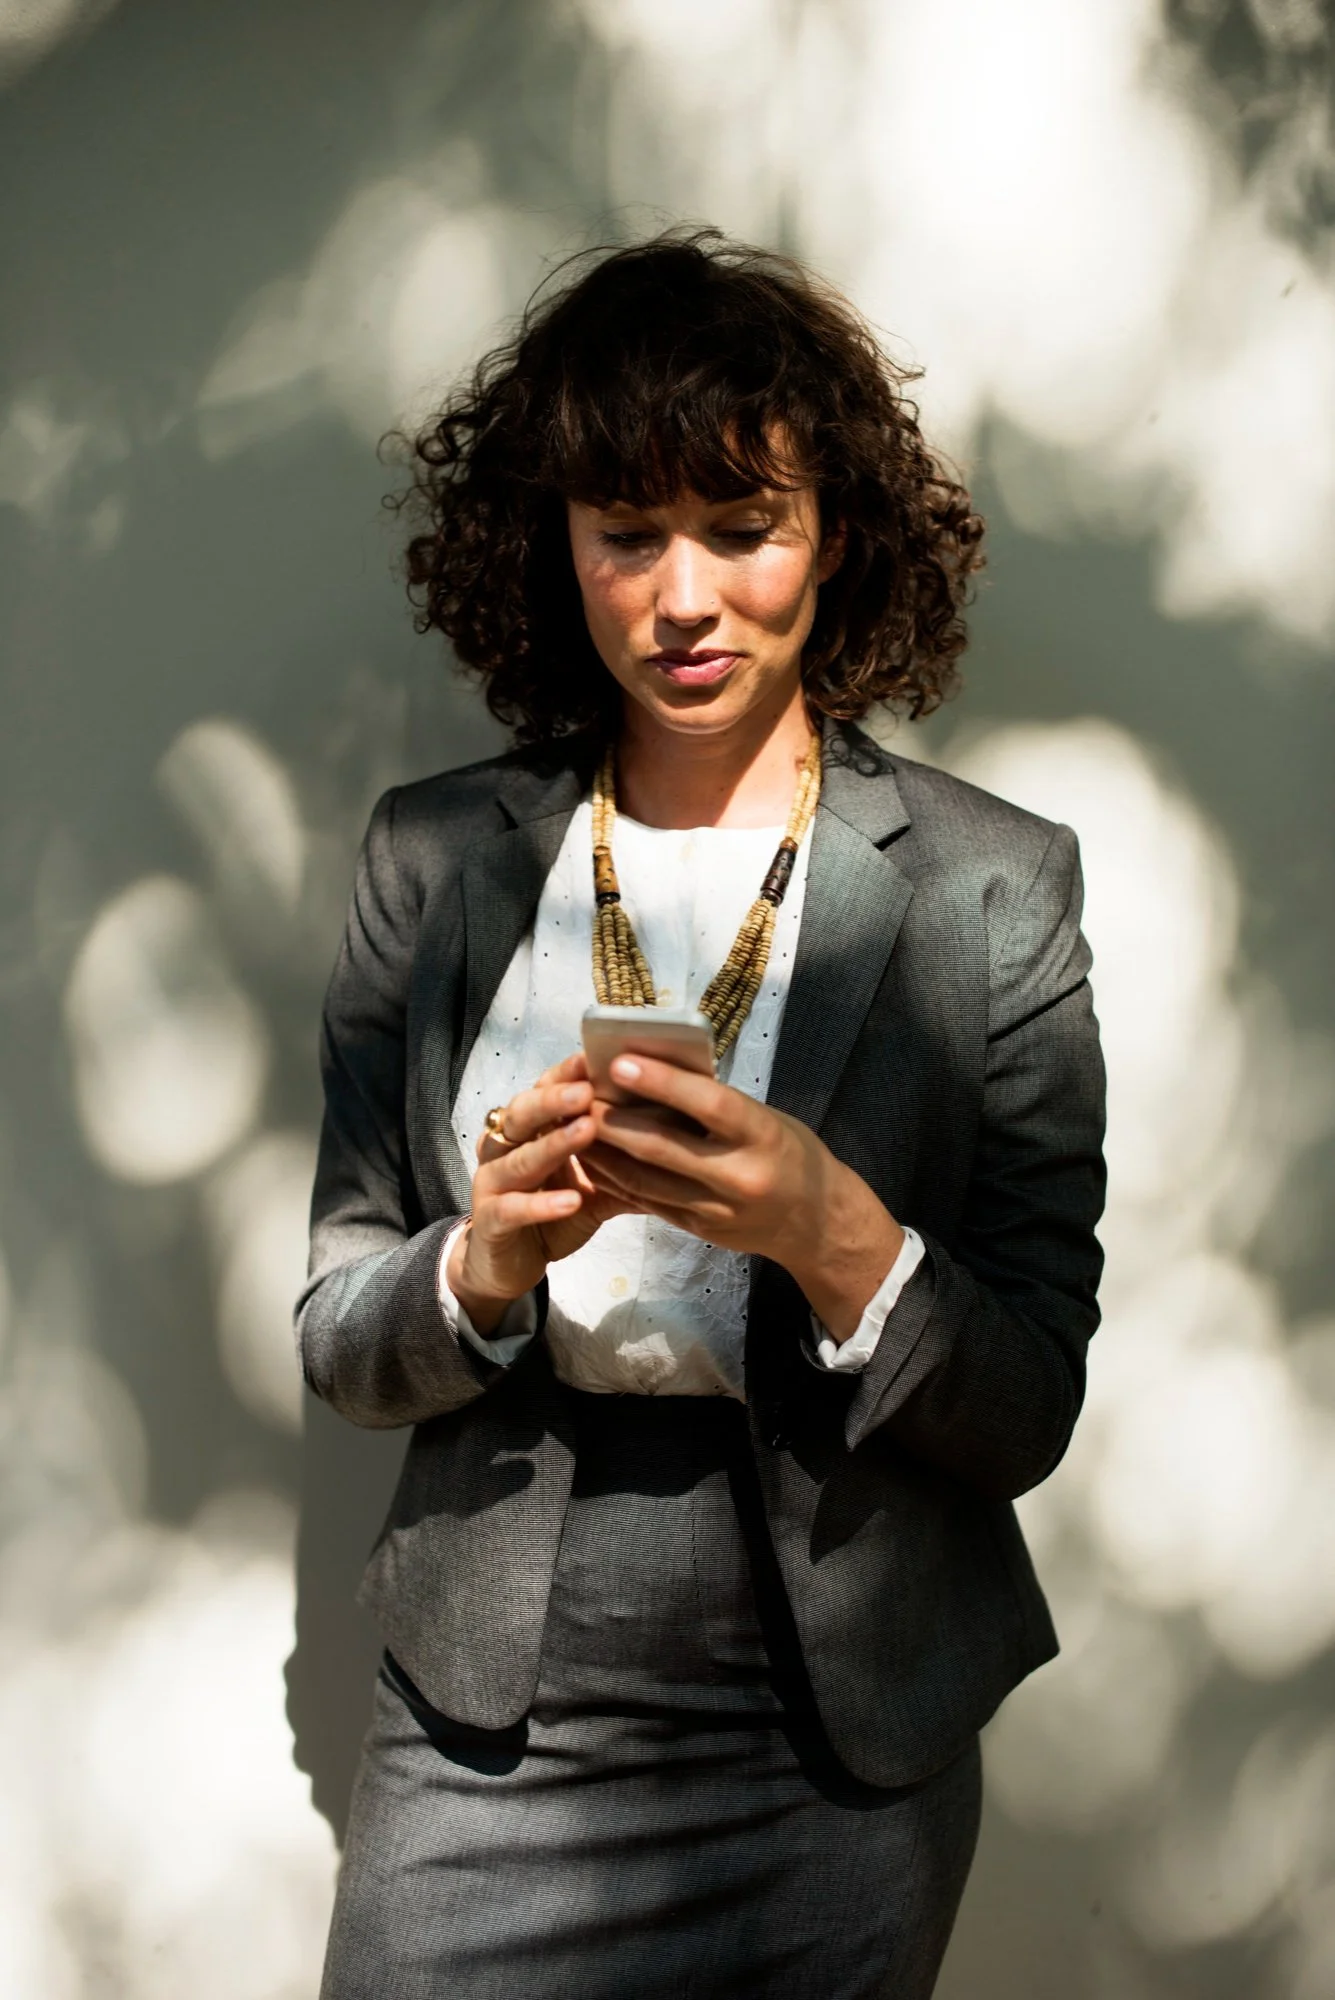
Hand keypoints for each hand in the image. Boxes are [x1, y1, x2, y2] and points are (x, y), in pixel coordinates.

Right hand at [448, 1053, 636, 1334]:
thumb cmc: (557, 1211)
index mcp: (531, 1128)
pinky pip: (513, 1208)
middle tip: (589, 1089)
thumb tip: (685, 1135)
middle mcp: (506, 1147)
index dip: (567, 1073)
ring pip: (519, 1157)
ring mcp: (493, 1183)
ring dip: (554, 1143)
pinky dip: (542, 1204)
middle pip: (523, 1112)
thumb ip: (627, 1158)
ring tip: (587, 1130)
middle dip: (555, 1099)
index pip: (544, 1089)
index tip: (598, 1057)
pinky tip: (571, 1201)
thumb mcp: (599, 1182)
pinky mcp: (490, 1221)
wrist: (512, 1265)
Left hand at [584, 1054, 903, 1342]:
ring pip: (645, 1180)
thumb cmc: (790, 1153)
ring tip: (576, 1124)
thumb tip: (656, 1076)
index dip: (661, 1083)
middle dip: (615, 1121)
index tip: (620, 1062)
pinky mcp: (699, 1229)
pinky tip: (595, 1159)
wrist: (817, 1223)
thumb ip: (717, 1106)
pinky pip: (648, 1202)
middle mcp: (740, 1176)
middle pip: (664, 1147)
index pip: (707, 1104)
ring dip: (605, 1152)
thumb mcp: (766, 1119)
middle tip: (580, 1095)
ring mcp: (717, 1209)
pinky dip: (617, 1179)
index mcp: (762, 1136)